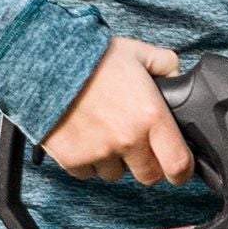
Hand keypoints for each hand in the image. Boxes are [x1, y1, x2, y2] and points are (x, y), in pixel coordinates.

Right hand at [44, 37, 192, 182]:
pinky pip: (88, 172)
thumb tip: (177, 79)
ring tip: (104, 132)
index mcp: (150, 117)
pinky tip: (84, 135)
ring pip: (116, 174)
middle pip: (149, 176)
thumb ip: (166, 65)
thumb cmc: (92, 58)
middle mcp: (127, 140)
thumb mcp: (139, 52)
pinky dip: (88, 160)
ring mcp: (99, 153)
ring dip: (115, 160)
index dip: (182, 170)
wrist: (46, 64)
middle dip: (147, 163)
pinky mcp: (73, 160)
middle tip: (137, 144)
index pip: (179, 165)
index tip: (179, 168)